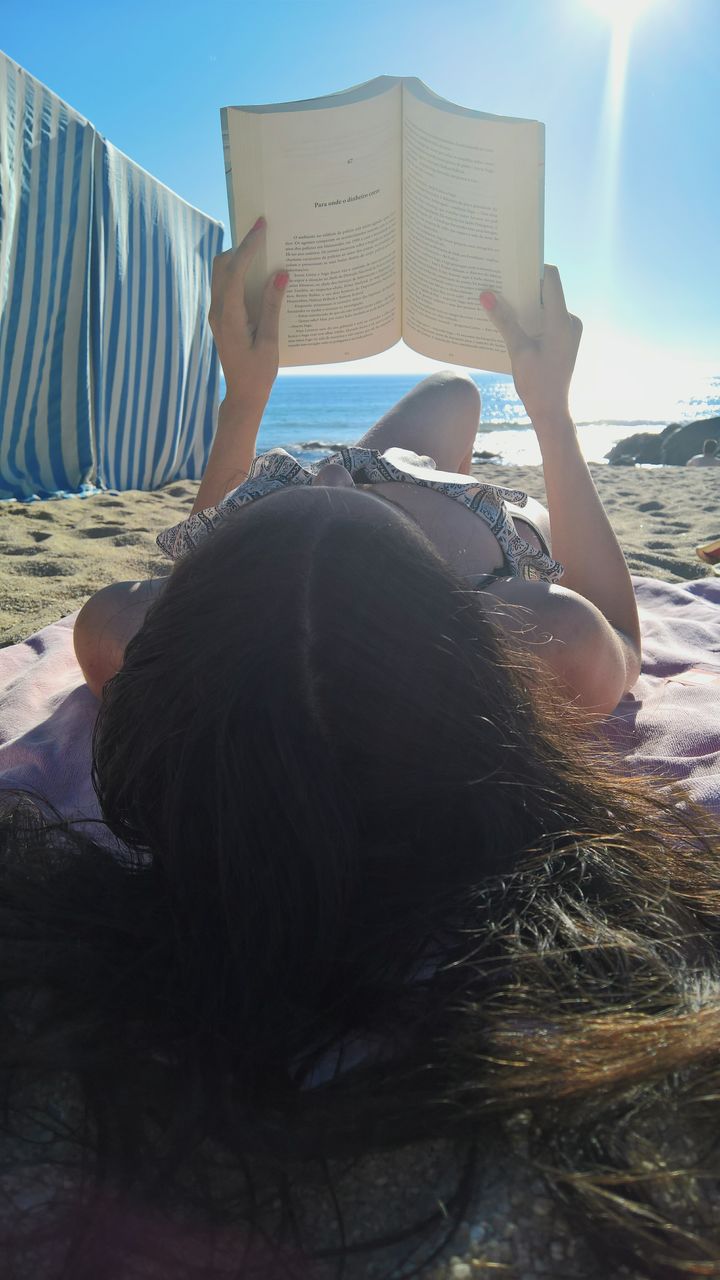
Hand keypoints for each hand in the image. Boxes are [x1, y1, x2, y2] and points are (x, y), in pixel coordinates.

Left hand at [208, 218, 288, 413]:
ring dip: (239, 258)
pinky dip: (239, 273)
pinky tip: (258, 274)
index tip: (260, 226)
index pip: (236, 271)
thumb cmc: (258, 373)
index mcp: (229, 317)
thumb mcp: (270, 341)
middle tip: (263, 233)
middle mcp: (218, 311)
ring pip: (221, 274)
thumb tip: (280, 274)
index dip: (248, 246)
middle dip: (241, 246)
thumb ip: (273, 307)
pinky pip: (226, 286)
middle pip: (222, 265)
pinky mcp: (221, 318)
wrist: (242, 395)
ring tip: (262, 249)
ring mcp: (217, 314)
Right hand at [480, 266, 581, 432]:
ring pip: (546, 305)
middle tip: (501, 284)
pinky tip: (513, 323)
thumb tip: (486, 295)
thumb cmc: (536, 383)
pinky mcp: (564, 338)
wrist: (551, 410)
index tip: (513, 267)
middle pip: (548, 291)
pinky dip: (531, 318)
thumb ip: (504, 320)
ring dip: (526, 304)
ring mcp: (569, 330)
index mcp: (562, 321)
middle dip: (525, 288)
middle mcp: (570, 321)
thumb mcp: (517, 350)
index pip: (552, 280)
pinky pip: (547, 319)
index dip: (534, 269)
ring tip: (503, 304)